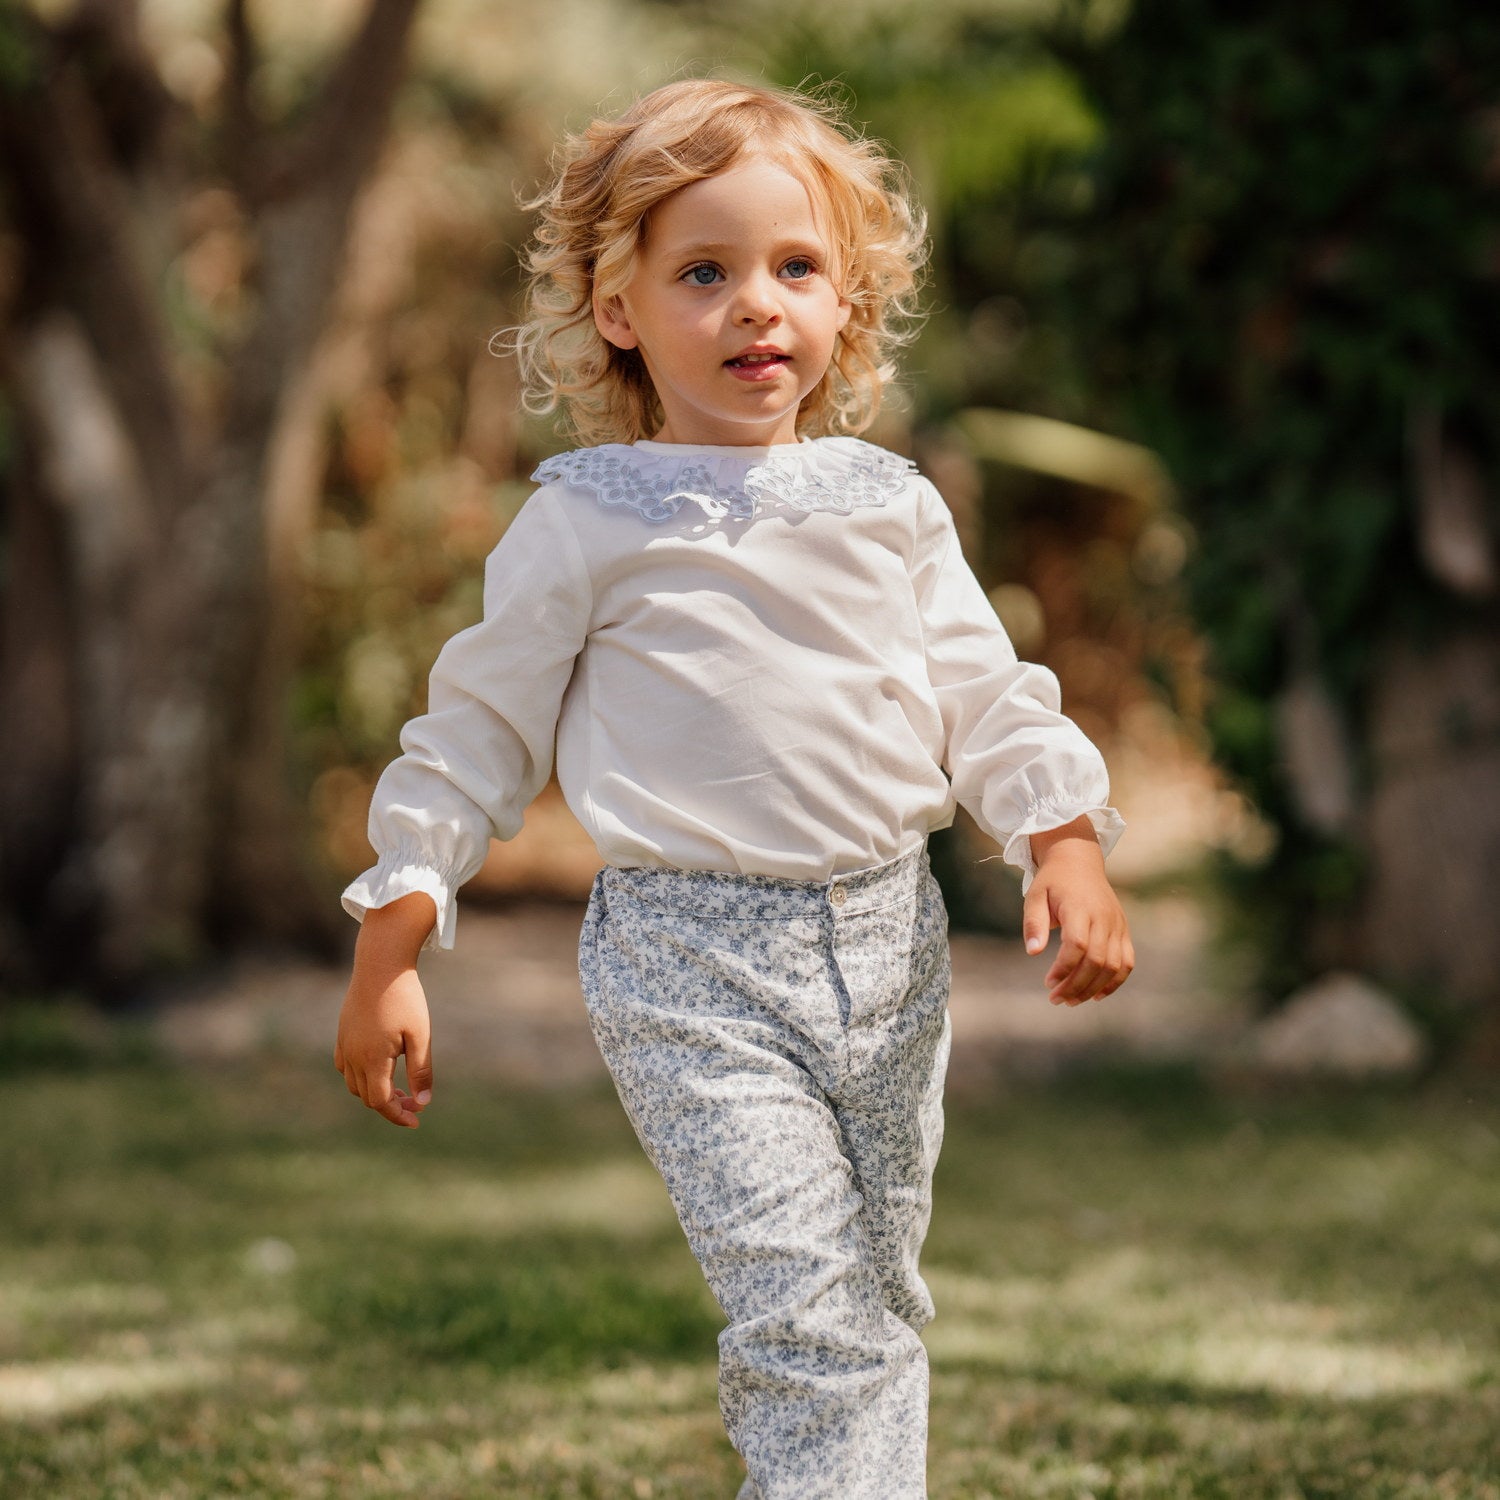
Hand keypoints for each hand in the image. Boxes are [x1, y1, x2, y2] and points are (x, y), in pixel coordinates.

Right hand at [333, 893, 436, 1127]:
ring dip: (375, 1092)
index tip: (417, 1120)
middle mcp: (353, 1055)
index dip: (398, 1115)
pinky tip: (379, 1069)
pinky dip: (360, 1076)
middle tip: (415, 1102)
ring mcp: (344, 1043)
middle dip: (390, 1105)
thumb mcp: (420, 1036)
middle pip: (367, 1096)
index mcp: (372, 1059)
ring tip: (400, 1088)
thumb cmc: (405, 998)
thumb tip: (423, 1103)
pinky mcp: (342, 1032)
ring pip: (354, 1083)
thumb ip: (421, 1071)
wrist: (381, 964)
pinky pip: (345, 1066)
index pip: (380, 1102)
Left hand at [1022, 817, 1134, 1005]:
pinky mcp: (1123, 930)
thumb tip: (1032, 951)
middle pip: (1096, 960)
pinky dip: (1115, 982)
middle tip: (1056, 999)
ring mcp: (1117, 925)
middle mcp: (1103, 917)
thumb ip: (1033, 923)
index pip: (1077, 944)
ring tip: (1071, 1000)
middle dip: (1076, 985)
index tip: (1048, 982)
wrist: (1079, 860)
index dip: (1064, 968)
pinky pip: (1127, 962)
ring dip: (1093, 988)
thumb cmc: (1052, 881)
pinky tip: (1096, 995)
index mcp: (1080, 907)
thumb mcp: (1034, 896)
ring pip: (1113, 965)